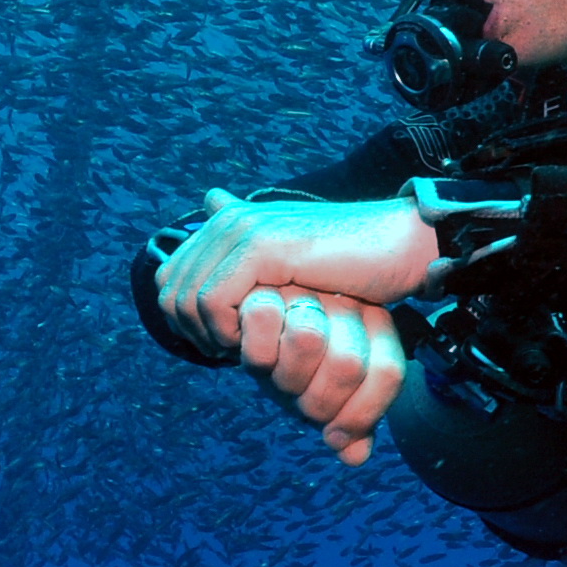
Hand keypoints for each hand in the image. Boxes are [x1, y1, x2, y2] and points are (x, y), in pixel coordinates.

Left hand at [151, 191, 442, 357]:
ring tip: (253, 346)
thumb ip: (244, 258)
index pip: (170, 279)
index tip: (227, 343)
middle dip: (197, 332)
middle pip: (171, 292)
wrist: (397, 249)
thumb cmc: (349, 268)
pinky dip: (230, 331)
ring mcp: (242, 229)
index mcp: (229, 222)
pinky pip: (213, 302)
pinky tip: (263, 338)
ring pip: (186, 299)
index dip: (188, 321)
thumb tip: (212, 215)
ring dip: (214, 335)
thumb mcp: (289, 271)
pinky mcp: (260, 246)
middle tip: (239, 351)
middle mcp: (229, 219)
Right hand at [233, 285, 410, 464]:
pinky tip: (247, 352)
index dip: (358, 417)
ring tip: (272, 373)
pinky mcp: (262, 278)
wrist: (254, 324)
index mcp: (375, 329)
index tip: (333, 434)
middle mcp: (348, 302)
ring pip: (308, 338)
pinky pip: (263, 316)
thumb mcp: (323, 400)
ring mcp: (308, 290)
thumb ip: (348, 423)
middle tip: (297, 398)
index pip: (388, 374)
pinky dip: (251, 347)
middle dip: (312, 400)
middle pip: (347, 363)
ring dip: (282, 374)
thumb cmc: (294, 368)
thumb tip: (355, 454)